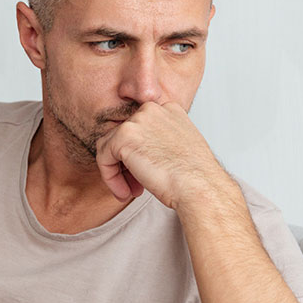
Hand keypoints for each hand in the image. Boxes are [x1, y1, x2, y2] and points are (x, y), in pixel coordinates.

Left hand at [94, 101, 233, 211]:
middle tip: (136, 186)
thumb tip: (137, 152)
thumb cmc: (194, 176)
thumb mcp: (179, 149)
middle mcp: (152, 109)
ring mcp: (137, 120)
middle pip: (122, 137)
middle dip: (126, 164)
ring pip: (109, 147)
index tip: (146, 174)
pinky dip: (110, 178)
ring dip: (116, 173)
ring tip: (129, 192)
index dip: (138, 154)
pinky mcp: (123, 136)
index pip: (139, 128)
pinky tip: (125, 193)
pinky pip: (103, 158)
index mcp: (168, 110)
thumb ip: (158, 142)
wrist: (200, 186)